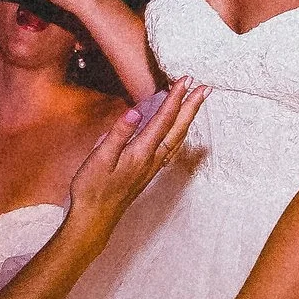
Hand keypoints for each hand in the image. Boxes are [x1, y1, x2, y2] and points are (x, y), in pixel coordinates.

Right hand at [64, 79, 206, 244]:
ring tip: (196, 103)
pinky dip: (179, 134)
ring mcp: (152, 167)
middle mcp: (152, 159)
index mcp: (142, 152)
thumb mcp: (100, 158)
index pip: (163, 120)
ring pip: (177, 138)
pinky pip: (171, 148)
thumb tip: (136, 112)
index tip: (185, 80)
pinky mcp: (148, 172)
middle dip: (191, 106)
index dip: (175, 98)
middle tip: (204, 87)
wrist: (95, 217)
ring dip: (188, 118)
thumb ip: (119, 134)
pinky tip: (179, 131)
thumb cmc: (93, 188)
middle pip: (178, 128)